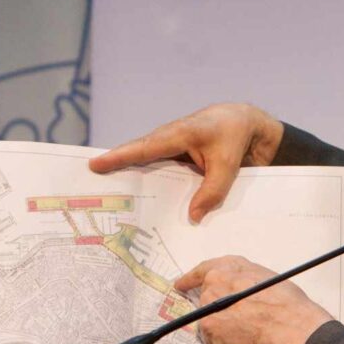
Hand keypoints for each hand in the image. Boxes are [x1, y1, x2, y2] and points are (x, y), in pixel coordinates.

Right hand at [89, 103, 283, 221]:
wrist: (251, 125)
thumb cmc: (236, 135)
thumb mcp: (229, 164)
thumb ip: (213, 191)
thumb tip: (193, 217)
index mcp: (178, 134)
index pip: (143, 148)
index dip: (118, 158)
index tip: (93, 166)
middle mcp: (171, 141)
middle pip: (138, 158)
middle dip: (116, 172)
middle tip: (91, 190)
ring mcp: (175, 151)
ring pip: (150, 168)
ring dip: (136, 184)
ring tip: (114, 206)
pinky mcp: (182, 161)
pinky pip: (165, 174)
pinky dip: (156, 188)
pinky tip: (152, 210)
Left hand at [175, 255, 333, 343]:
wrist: (287, 323)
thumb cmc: (283, 301)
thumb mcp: (263, 275)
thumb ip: (242, 278)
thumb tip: (239, 288)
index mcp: (226, 269)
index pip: (202, 271)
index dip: (191, 278)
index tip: (181, 284)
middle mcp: (212, 285)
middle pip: (206, 297)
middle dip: (218, 306)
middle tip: (238, 316)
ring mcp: (208, 310)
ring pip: (210, 319)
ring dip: (222, 324)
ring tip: (247, 329)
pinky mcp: (209, 331)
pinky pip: (213, 338)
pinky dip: (224, 341)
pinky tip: (243, 339)